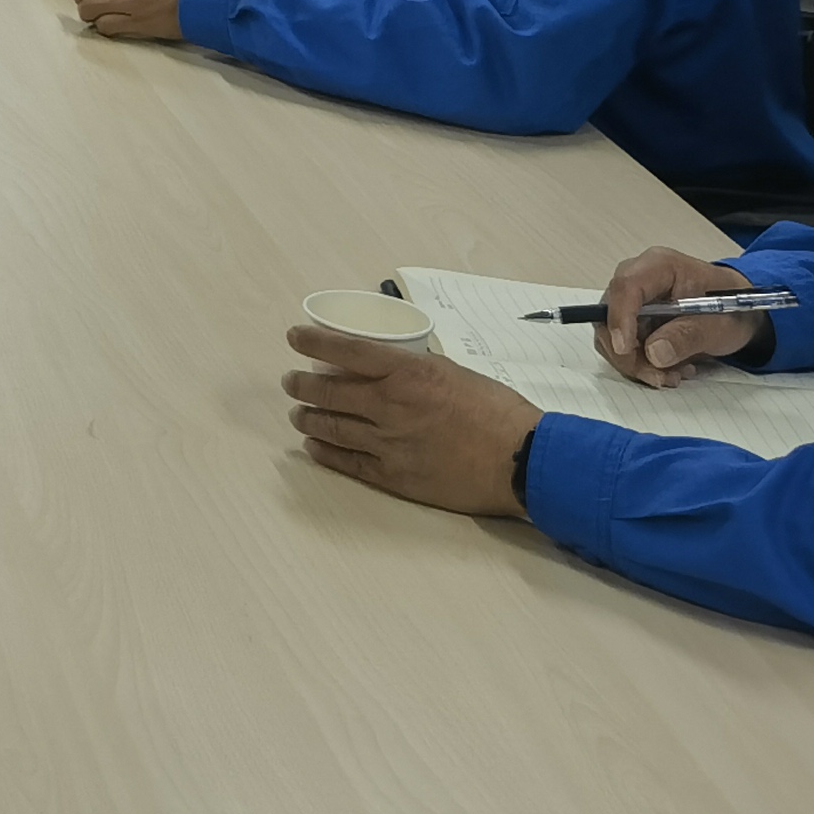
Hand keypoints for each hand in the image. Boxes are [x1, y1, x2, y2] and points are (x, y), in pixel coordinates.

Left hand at [281, 330, 539, 516]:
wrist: (522, 460)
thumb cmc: (497, 411)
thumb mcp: (453, 372)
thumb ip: (416, 370)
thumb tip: (390, 369)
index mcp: (406, 371)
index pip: (344, 349)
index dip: (312, 341)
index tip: (293, 337)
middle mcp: (389, 404)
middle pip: (328, 390)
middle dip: (301, 384)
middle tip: (290, 381)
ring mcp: (389, 443)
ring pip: (332, 427)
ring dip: (308, 418)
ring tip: (297, 414)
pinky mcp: (395, 477)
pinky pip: (349, 463)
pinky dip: (325, 453)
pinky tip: (314, 447)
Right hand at [594, 247, 770, 386]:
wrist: (741, 314)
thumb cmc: (733, 309)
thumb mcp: (719, 324)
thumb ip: (687, 336)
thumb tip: (654, 353)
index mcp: (660, 266)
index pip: (626, 286)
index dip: (620, 318)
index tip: (626, 349)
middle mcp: (638, 278)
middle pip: (610, 314)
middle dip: (629, 352)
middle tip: (658, 376)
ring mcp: (633, 300)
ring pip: (611, 335)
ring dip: (636, 363)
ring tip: (672, 375)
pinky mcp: (632, 319)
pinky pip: (621, 346)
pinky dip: (640, 364)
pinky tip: (669, 369)